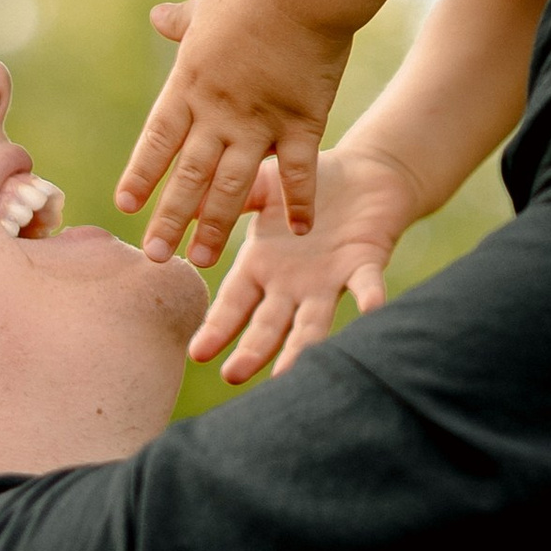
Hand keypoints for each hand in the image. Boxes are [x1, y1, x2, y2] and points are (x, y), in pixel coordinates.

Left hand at [114, 0, 351, 267]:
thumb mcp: (207, 6)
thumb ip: (183, 21)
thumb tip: (159, 15)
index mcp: (190, 85)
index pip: (156, 141)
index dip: (141, 176)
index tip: (126, 206)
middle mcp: (218, 112)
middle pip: (188, 176)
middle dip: (169, 219)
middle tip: (155, 256)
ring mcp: (260, 122)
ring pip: (232, 185)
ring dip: (215, 226)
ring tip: (202, 261)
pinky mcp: (302, 122)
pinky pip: (298, 172)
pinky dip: (298, 202)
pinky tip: (297, 231)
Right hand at [189, 146, 419, 383]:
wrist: (363, 174)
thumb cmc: (305, 182)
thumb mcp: (259, 188)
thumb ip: (224, 200)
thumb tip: (177, 207)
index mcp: (261, 267)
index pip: (233, 304)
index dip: (217, 328)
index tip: (197, 354)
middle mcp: (291, 285)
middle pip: (269, 324)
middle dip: (253, 350)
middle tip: (235, 375)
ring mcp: (328, 280)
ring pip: (313, 321)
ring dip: (301, 346)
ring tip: (287, 374)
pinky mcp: (365, 264)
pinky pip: (367, 284)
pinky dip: (370, 297)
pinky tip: (372, 309)